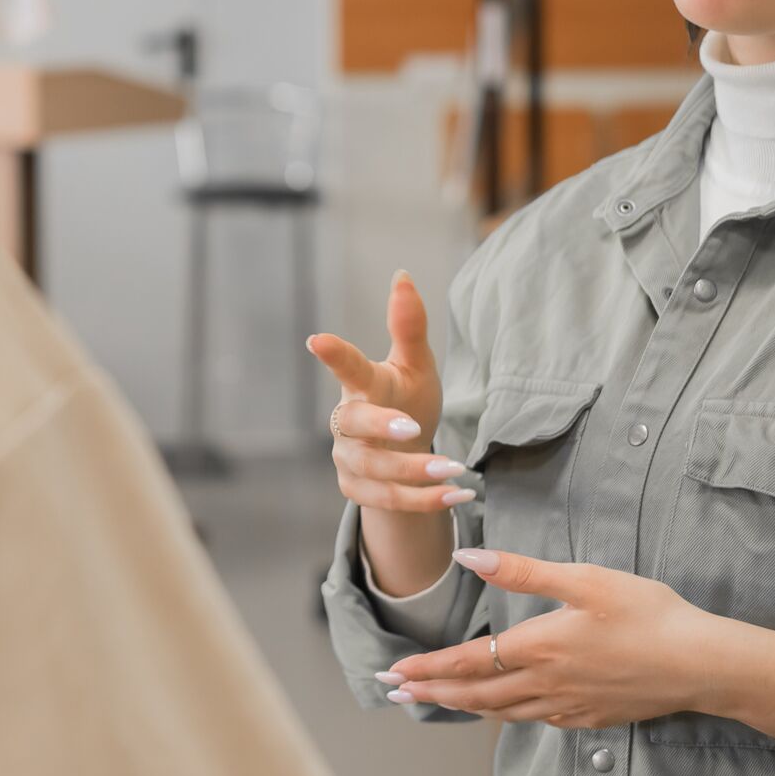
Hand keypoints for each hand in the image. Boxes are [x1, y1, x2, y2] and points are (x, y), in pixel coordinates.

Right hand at [307, 272, 464, 513]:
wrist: (405, 448)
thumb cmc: (407, 396)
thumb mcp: (415, 363)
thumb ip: (409, 325)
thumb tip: (403, 275)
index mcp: (365, 383)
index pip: (348, 367)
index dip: (334, 354)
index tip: (317, 340)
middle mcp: (349, 420)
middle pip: (355, 423)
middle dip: (382, 426)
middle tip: (413, 427)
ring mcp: (349, 457)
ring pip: (375, 468)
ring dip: (414, 471)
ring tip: (454, 469)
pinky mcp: (357, 489)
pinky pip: (388, 500)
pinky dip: (423, 500)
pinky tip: (456, 496)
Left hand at [380, 548, 711, 727]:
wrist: (699, 663)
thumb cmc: (646, 613)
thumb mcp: (584, 578)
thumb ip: (523, 571)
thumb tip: (469, 558)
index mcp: (541, 646)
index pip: (470, 662)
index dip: (429, 668)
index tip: (395, 673)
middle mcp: (547, 684)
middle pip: (477, 694)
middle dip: (432, 692)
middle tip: (395, 692)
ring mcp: (569, 706)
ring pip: (503, 712)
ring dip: (463, 705)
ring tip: (436, 700)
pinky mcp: (590, 717)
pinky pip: (535, 720)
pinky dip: (505, 715)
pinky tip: (504, 708)